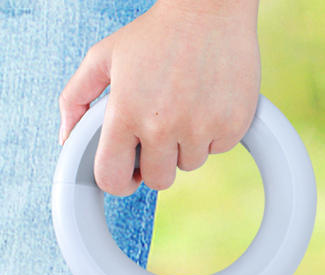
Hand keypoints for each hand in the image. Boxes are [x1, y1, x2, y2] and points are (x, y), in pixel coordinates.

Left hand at [58, 0, 260, 195]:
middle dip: (157, 163)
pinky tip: (208, 102)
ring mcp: (200, 129)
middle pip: (159, 181)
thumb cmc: (156, 34)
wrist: (209, 11)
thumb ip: (77, 97)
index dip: (118, 182)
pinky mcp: (231, 127)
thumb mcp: (105, 56)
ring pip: (190, 164)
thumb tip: (66, 138)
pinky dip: (213, 133)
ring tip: (186, 106)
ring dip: (187, 145)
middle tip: (160, 134)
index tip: (126, 177)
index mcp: (126, 112)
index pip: (113, 177)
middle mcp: (162, 126)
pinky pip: (218, 149)